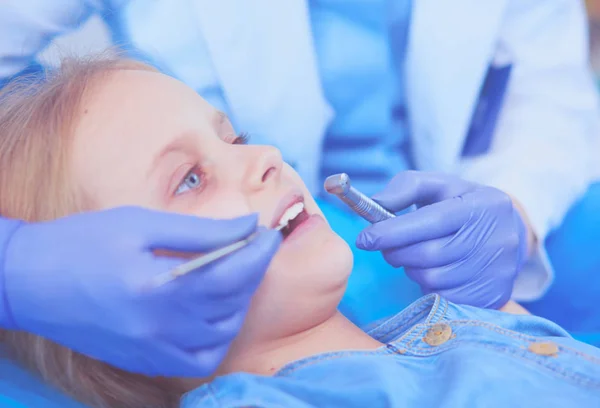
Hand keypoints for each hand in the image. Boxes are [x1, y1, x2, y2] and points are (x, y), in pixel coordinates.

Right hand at [1, 207, 280, 376]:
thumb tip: (248, 224)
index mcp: (157, 287)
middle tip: (253, 246)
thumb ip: (200, 231)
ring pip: (222, 333)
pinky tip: (214, 312)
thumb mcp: (141, 224)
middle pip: (231, 303)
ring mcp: (152, 349)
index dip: (258, 252)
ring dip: (239, 302)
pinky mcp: (144, 360)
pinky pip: (199, 359)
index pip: (231, 274)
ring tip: (234, 274)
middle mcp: (159, 327)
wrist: (28, 281)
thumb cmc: (80, 242)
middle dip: (252, 270)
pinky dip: (217, 337)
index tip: (270, 233)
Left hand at [356, 171, 527, 308]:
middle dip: (397, 252)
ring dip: (411, 269)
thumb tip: (377, 203)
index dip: (393, 232)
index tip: (365, 238)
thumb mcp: (438, 185)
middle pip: (429, 254)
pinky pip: (444, 298)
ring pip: (433, 278)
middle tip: (386, 247)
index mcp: (482, 205)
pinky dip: (428, 286)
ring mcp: (497, 271)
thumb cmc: (461, 203)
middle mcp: (496, 239)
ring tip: (413, 256)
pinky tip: (432, 271)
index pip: (432, 221)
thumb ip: (406, 187)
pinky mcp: (493, 296)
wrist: (506, 229)